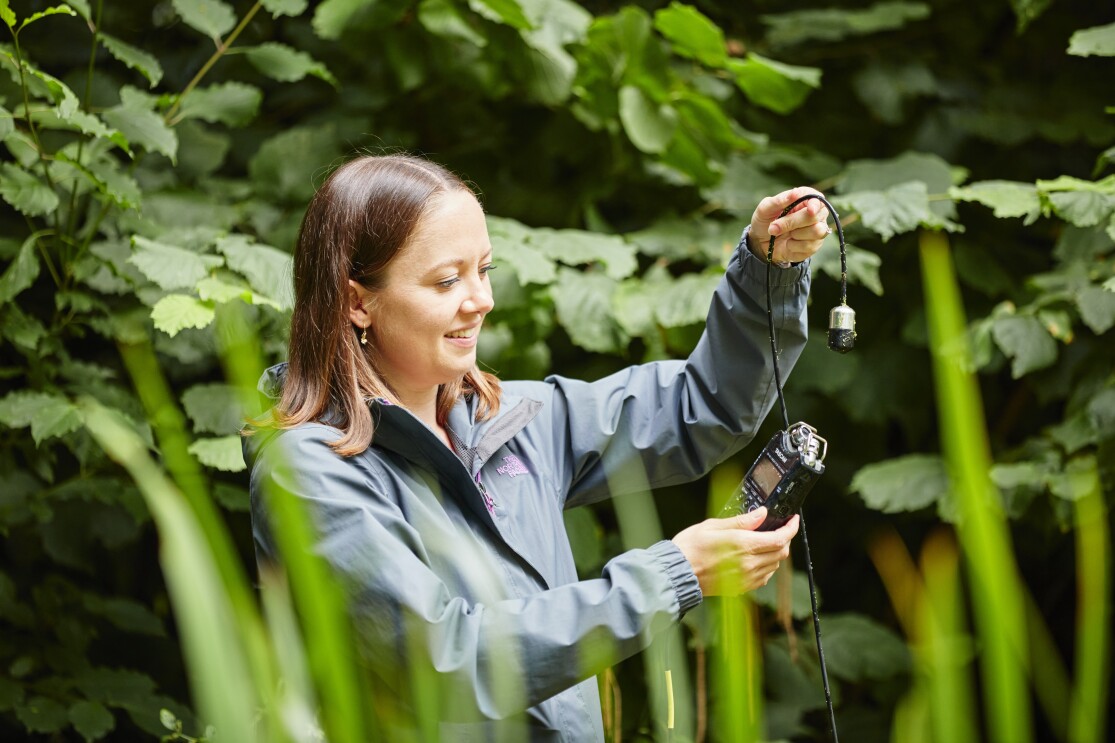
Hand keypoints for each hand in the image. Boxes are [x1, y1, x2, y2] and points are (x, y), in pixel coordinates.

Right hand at [672, 508, 798, 595]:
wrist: (678, 573)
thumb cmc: (690, 547)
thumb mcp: (713, 525)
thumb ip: (741, 521)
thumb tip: (762, 514)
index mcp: (743, 545)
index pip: (780, 538)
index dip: (791, 528)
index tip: (793, 520)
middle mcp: (749, 563)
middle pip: (781, 552)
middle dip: (784, 539)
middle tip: (777, 529)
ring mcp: (747, 577)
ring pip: (775, 565)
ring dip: (775, 553)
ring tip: (764, 542)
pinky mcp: (742, 587)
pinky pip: (764, 577)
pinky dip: (767, 566)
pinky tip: (755, 558)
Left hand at [748, 187, 830, 264]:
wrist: (761, 242)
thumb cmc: (766, 220)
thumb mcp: (765, 209)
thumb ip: (779, 200)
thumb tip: (795, 193)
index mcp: (805, 199)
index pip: (817, 198)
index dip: (815, 204)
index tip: (810, 210)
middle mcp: (816, 213)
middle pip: (815, 216)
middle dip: (792, 222)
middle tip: (774, 227)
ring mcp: (818, 230)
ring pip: (817, 231)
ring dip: (795, 234)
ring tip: (782, 233)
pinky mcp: (814, 245)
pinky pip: (810, 246)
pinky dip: (794, 245)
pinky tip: (788, 243)